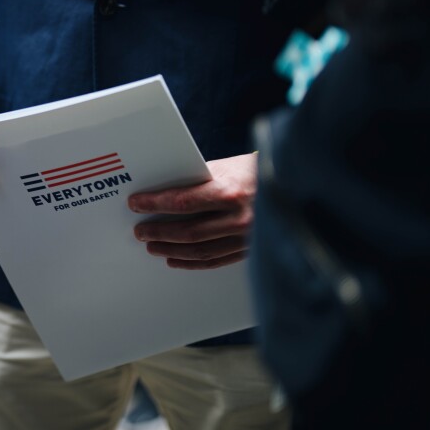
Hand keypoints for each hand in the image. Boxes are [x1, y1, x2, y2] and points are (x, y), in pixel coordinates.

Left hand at [128, 153, 256, 269]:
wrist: (293, 186)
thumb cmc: (255, 173)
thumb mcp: (226, 168)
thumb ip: (197, 181)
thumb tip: (163, 191)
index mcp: (231, 193)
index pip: (182, 202)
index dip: (155, 204)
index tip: (137, 204)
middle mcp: (239, 219)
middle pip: (187, 231)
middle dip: (158, 232)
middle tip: (140, 231)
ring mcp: (246, 238)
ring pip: (199, 250)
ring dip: (170, 249)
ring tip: (152, 246)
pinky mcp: (249, 250)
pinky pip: (214, 261)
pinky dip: (191, 261)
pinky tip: (174, 259)